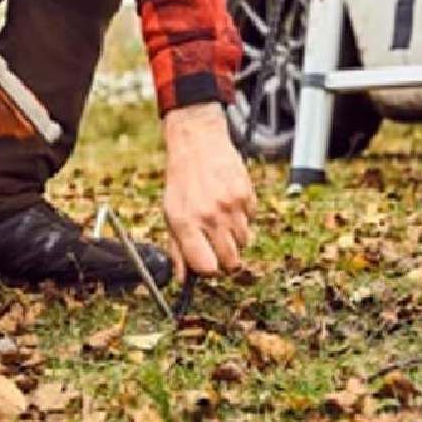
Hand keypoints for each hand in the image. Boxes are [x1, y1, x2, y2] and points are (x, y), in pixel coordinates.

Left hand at [161, 101, 256, 282]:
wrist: (198, 142)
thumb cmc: (182, 180)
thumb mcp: (170, 212)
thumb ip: (176, 247)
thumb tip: (182, 279)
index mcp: (185, 222)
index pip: (206, 267)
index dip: (208, 269)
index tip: (207, 263)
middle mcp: (208, 215)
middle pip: (231, 262)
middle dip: (226, 259)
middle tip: (217, 244)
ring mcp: (230, 205)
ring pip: (244, 243)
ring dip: (235, 236)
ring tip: (221, 216)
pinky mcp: (246, 195)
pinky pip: (251, 220)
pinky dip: (243, 216)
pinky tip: (229, 201)